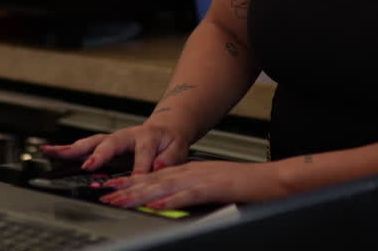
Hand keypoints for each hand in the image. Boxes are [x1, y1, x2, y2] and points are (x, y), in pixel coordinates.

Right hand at [40, 121, 190, 175]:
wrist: (165, 129)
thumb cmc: (169, 142)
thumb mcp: (178, 149)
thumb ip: (169, 159)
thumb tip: (158, 167)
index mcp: (148, 136)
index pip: (143, 153)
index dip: (140, 167)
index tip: (135, 181)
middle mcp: (127, 135)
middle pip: (112, 142)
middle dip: (100, 154)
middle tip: (89, 166)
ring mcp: (114, 139)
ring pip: (93, 141)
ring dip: (75, 148)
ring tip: (56, 152)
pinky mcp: (103, 144)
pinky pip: (84, 145)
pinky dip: (66, 149)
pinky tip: (50, 150)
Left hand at [96, 160, 286, 210]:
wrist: (273, 180)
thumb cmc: (247, 188)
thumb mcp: (213, 189)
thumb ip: (192, 194)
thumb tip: (171, 204)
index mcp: (191, 172)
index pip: (155, 176)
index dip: (132, 182)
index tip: (111, 187)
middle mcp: (192, 172)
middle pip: (153, 179)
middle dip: (127, 186)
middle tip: (104, 192)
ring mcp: (203, 178)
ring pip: (164, 184)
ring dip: (139, 192)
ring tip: (119, 198)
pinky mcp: (215, 187)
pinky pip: (189, 194)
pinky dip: (171, 199)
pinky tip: (156, 205)